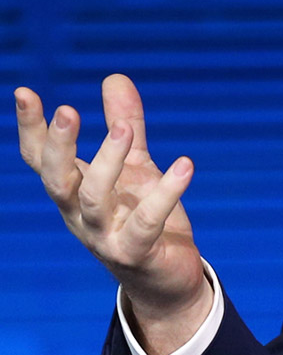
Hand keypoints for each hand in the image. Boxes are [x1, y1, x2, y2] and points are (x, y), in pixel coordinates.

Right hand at [15, 74, 211, 354]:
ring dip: (107, 163)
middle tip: (67, 110)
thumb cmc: (141, 216)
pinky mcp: (136, 253)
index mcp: (75, 191)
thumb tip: (114, 76)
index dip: (31, 129)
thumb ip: (124, 123)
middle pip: (57, 179)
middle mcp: (81, 214)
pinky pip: (146, 223)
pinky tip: (185, 165)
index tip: (26, 92)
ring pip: (94, 199)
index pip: (42, 160)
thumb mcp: (135, 166)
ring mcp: (105, 237)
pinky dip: (165, 194)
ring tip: (124, 128)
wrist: (165, 279)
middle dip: (58, 146)